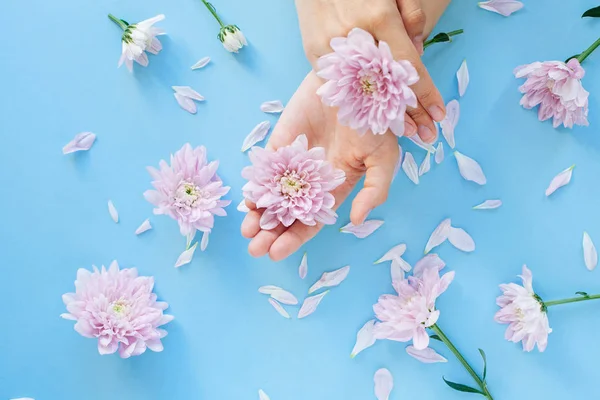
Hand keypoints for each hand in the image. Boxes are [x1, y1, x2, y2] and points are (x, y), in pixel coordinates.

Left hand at [241, 72, 398, 260]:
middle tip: (255, 247)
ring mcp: (293, 163)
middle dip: (271, 233)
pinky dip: (255, 185)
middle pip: (286, 214)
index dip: (295, 238)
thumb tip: (355, 221)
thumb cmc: (376, 121)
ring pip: (271, 195)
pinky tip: (248, 200)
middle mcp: (310, 181)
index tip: (278, 253)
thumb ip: (374, 192)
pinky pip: (264, 170)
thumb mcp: (385, 159)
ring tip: (248, 230)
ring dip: (258, 214)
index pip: (310, 222)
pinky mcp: (280, 144)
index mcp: (333, 190)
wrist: (355, 81)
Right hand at [295, 0, 445, 142]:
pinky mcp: (314, 54)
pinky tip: (369, 112)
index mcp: (378, 17)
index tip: (438, 115)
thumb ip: (410, 18)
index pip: (409, 66)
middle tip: (424, 134)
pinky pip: (340, 82)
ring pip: (363, 89)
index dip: (426, 94)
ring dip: (383, 113)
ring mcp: (331, 49)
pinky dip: (356, 96)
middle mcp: (355, 37)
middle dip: (408, 114)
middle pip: (388, 86)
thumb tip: (417, 52)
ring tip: (401, 131)